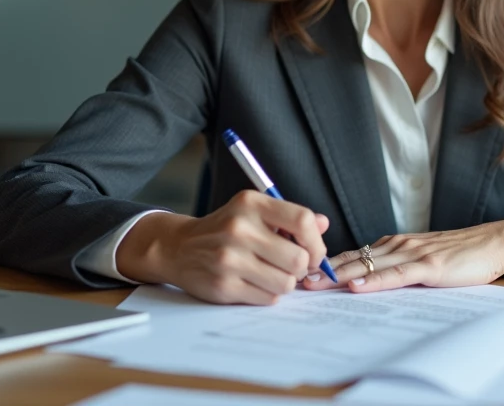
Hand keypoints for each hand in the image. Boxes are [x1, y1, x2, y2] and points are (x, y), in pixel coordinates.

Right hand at [115, 190, 330, 304]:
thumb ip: (289, 218)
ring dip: (285, 283)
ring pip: (286, 283)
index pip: (303, 221)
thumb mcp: (253, 211)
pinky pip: (268, 299)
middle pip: (299, 259)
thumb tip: (324, 225)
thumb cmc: (225, 229)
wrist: (179, 247)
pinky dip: (269, 294)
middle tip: (291, 266)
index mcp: (251, 203)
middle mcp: (240, 229)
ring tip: (271, 274)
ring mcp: (230, 259)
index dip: (317, 242)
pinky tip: (255, 282)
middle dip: (302, 267)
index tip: (313, 251)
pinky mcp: (224, 285)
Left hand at [301, 218, 503, 293]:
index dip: (324, 265)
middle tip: (292, 279)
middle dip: (321, 270)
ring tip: (313, 285)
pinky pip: (397, 275)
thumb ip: (396, 267)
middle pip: (352, 259)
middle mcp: (397, 245)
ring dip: (339, 276)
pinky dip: (375, 281)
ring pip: (368, 265)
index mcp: (393, 244)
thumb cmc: (461, 254)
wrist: (494, 242)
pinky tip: (357, 287)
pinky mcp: (430, 266)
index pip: (352, 255)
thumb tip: (367, 280)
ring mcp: (412, 254)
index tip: (298, 272)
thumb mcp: (422, 259)